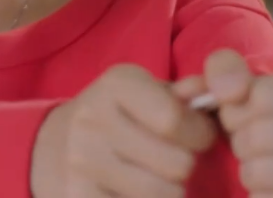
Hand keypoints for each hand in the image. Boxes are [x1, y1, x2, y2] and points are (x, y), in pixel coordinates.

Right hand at [31, 64, 218, 197]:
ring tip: (161, 178)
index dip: (200, 133)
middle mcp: (92, 119)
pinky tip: (138, 192)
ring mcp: (81, 162)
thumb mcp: (151, 93)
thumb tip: (216, 93)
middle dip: (187, 165)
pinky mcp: (78, 195)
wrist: (56, 146)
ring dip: (172, 191)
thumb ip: (188, 94)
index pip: (174, 120)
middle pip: (176, 163)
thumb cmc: (123, 117)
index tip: (199, 136)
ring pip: (163, 194)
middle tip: (178, 160)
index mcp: (117, 85)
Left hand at [199, 49, 272, 196]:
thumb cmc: (263, 126)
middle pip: (261, 135)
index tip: (241, 118)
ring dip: (248, 174)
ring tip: (259, 169)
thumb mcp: (242, 91)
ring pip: (263, 172)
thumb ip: (225, 71)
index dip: (236, 109)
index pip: (262, 96)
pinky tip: (270, 192)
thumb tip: (225, 90)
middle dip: (240, 144)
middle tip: (247, 148)